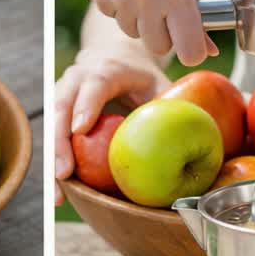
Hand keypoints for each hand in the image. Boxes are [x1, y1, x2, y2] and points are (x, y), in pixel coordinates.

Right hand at [54, 52, 170, 204]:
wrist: (114, 60)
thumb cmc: (143, 79)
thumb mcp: (161, 86)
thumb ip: (173, 103)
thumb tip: (203, 127)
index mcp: (106, 70)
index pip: (93, 84)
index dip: (86, 105)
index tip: (81, 129)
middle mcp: (78, 80)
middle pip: (61, 108)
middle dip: (59, 142)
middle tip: (64, 174)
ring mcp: (63, 96)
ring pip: (51, 126)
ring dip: (52, 162)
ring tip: (57, 195)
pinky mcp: (58, 115)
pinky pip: (53, 140)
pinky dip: (56, 167)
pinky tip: (60, 195)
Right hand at [88, 0, 220, 66]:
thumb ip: (205, 15)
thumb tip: (208, 50)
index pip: (190, 53)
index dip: (192, 49)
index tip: (191, 41)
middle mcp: (148, 0)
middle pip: (159, 47)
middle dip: (165, 33)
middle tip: (167, 7)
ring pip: (133, 33)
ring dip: (141, 18)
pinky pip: (113, 16)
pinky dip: (120, 5)